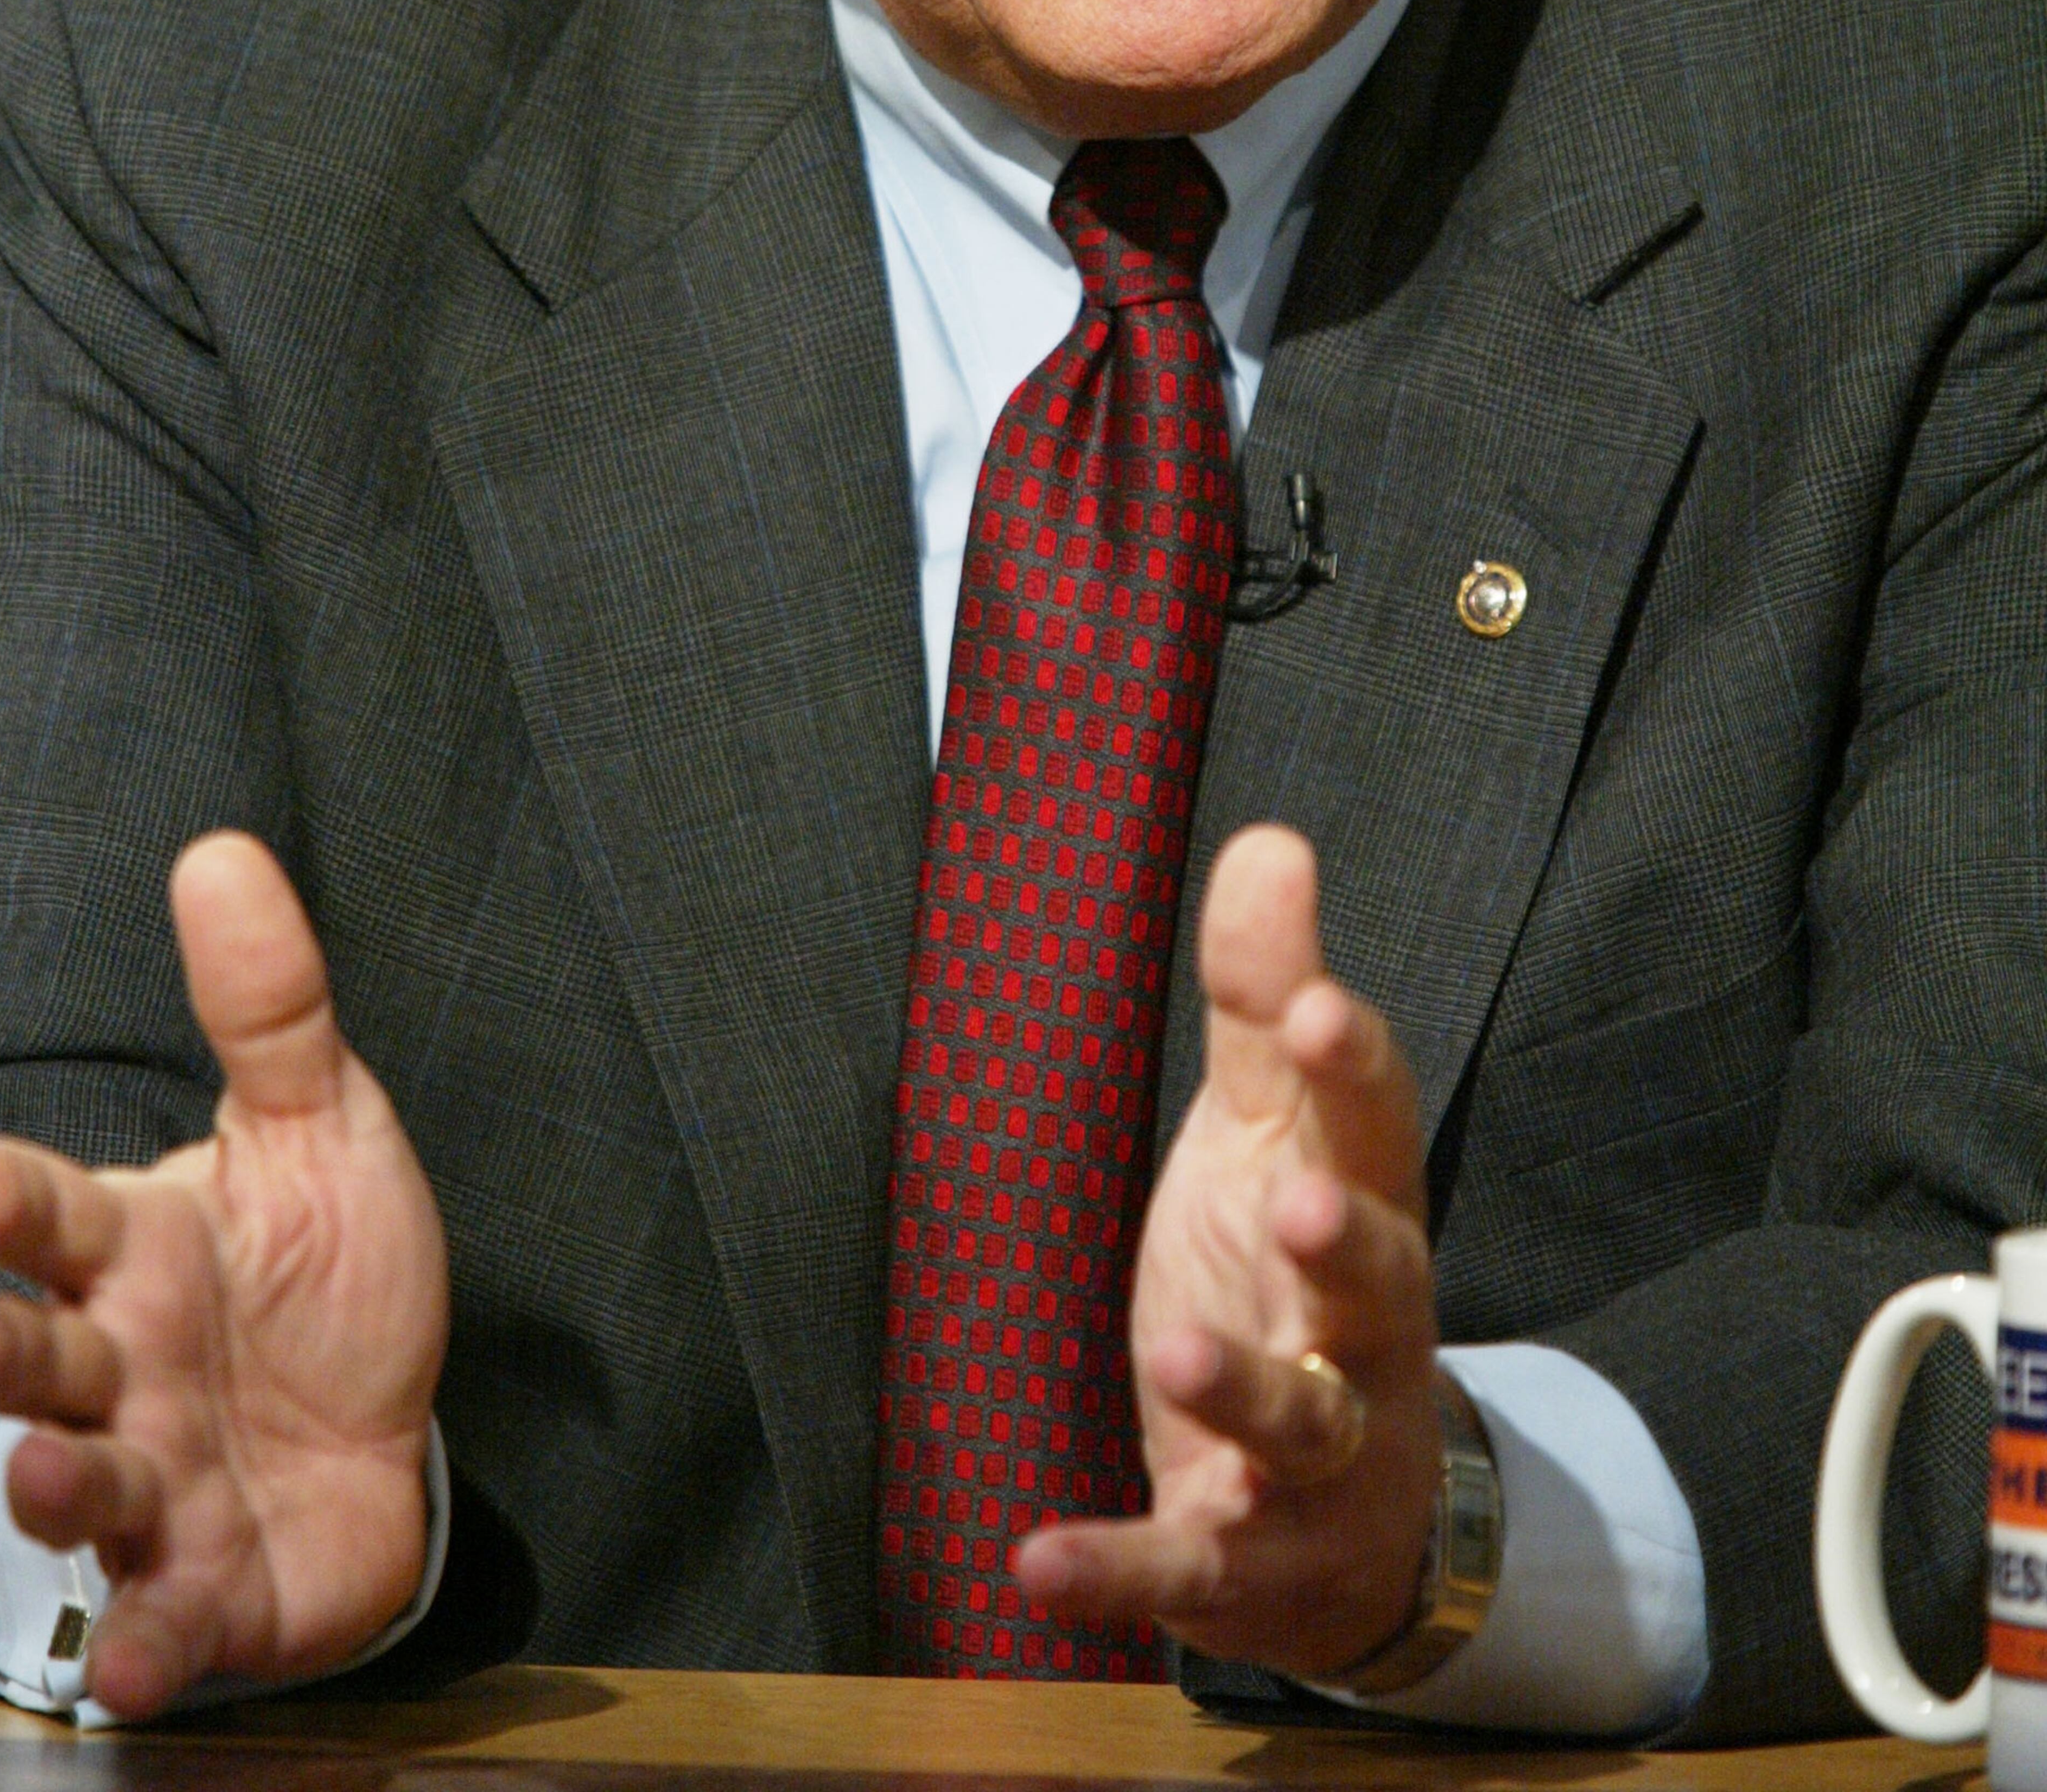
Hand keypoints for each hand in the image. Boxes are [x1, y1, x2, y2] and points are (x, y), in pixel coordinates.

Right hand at [0, 831, 447, 1718]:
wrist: (393, 1429)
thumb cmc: (331, 1276)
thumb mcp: (322, 1124)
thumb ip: (270, 1004)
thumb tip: (223, 852)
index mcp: (135, 1252)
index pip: (42, 1215)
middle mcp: (120, 1370)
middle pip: (37, 1353)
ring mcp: (156, 1484)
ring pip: (81, 1487)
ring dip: (51, 1488)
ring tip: (43, 1472)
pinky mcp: (211, 1586)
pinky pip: (164, 1621)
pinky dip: (144, 1645)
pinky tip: (130, 1663)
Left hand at [1014, 824, 1440, 1681]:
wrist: (1359, 1525)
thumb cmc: (1295, 1282)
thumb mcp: (1273, 1136)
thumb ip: (1266, 999)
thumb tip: (1270, 838)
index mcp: (1359, 1212)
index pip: (1376, 1129)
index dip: (1350, 1067)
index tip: (1314, 1007)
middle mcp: (1360, 1337)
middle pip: (1378, 1281)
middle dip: (1345, 1241)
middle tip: (1297, 1197)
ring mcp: (1314, 1461)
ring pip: (1296, 1428)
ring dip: (1240, 1392)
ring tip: (1171, 1353)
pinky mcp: (1244, 1561)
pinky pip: (1185, 1568)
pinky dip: (1116, 1571)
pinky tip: (1033, 1561)